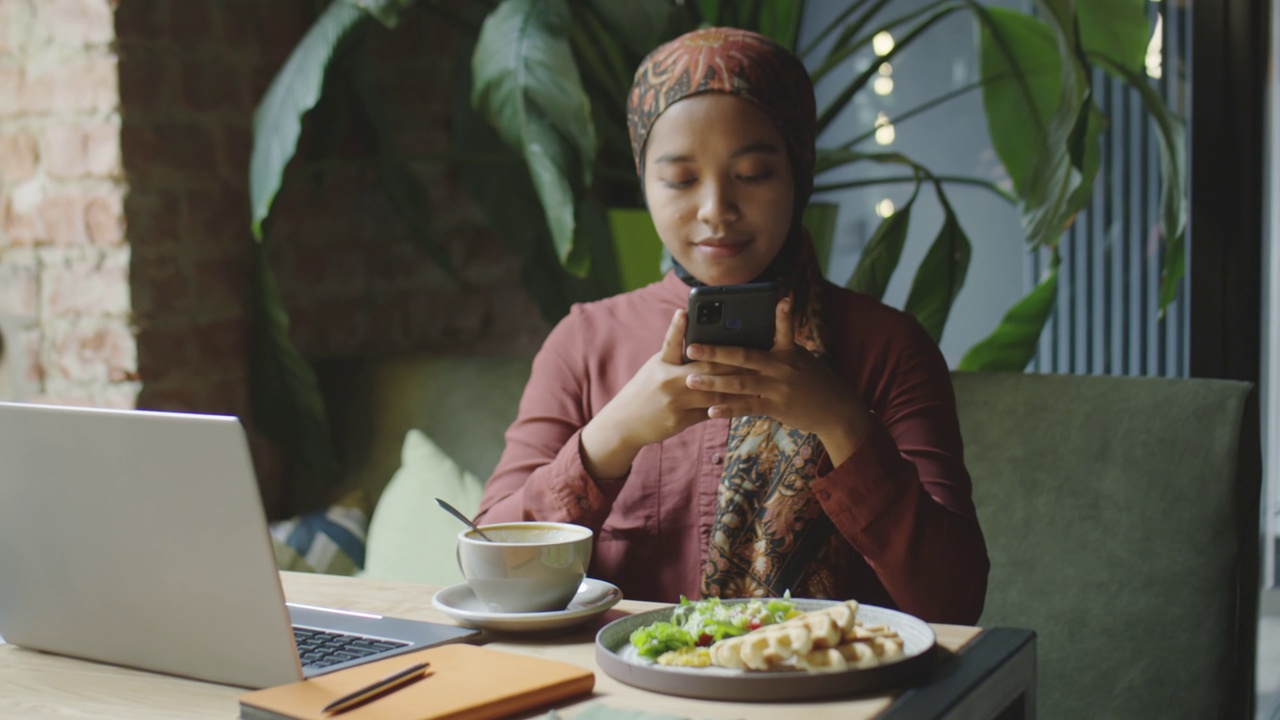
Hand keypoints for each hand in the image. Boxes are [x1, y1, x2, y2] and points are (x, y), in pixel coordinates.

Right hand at [579, 308, 742, 479]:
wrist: (625, 423)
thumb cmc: (644, 390)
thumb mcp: (655, 366)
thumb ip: (674, 350)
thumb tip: (690, 326)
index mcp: (662, 364)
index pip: (671, 341)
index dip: (678, 326)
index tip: (685, 311)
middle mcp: (668, 381)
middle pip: (706, 368)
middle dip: (732, 362)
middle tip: (755, 353)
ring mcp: (675, 402)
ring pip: (712, 392)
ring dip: (736, 386)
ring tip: (758, 379)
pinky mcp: (680, 420)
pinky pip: (709, 413)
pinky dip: (727, 408)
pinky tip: (745, 404)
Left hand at [683, 298, 872, 464]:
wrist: (836, 412)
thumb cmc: (814, 382)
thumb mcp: (801, 359)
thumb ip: (780, 346)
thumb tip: (760, 333)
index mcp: (787, 351)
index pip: (782, 327)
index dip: (780, 313)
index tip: (778, 298)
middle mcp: (781, 367)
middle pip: (744, 356)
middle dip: (716, 351)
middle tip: (691, 347)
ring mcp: (777, 388)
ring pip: (740, 384)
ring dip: (714, 382)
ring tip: (691, 380)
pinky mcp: (776, 408)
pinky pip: (747, 408)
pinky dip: (729, 409)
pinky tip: (711, 410)